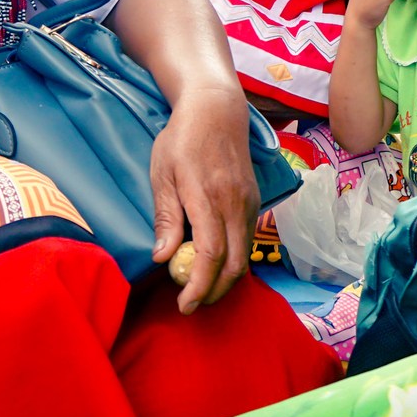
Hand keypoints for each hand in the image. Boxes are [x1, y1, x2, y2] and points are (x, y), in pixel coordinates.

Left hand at [148, 87, 256, 313]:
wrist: (217, 111)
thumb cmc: (182, 139)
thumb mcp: (162, 173)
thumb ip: (166, 216)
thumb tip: (162, 257)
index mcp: (207, 197)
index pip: (209, 254)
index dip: (198, 285)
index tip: (184, 304)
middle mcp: (234, 204)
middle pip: (233, 264)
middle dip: (214, 291)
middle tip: (191, 304)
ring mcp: (249, 203)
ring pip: (244, 256)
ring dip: (225, 280)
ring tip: (200, 288)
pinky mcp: (255, 202)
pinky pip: (247, 241)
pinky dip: (234, 261)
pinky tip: (216, 264)